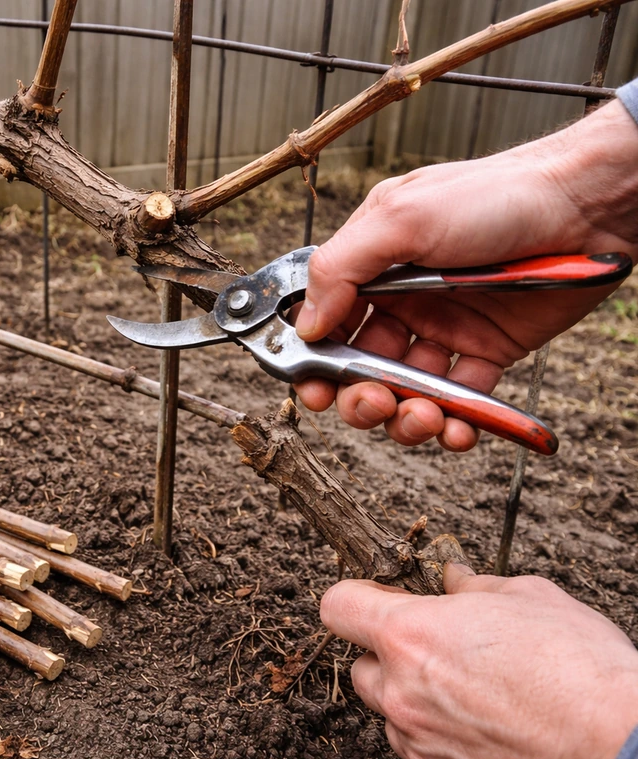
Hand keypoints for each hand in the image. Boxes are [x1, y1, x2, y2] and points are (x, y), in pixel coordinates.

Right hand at [292, 99, 637, 450]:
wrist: (585, 204)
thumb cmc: (495, 195)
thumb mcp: (402, 217)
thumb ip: (342, 268)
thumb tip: (308, 323)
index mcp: (373, 267)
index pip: (326, 323)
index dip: (314, 360)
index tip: (312, 386)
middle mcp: (402, 302)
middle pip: (359, 368)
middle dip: (358, 398)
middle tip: (372, 402)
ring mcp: (443, 330)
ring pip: (405, 391)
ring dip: (405, 417)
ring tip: (422, 416)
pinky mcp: (487, 353)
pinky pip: (459, 401)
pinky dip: (453, 424)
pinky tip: (455, 428)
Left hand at [320, 565, 637, 758]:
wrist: (620, 743)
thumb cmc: (579, 668)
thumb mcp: (526, 596)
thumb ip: (473, 586)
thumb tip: (454, 580)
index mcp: (411, 633)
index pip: (337, 605)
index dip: (357, 595)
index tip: (381, 594)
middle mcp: (403, 689)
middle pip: (358, 662)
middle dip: (385, 649)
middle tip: (433, 639)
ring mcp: (419, 736)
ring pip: (385, 707)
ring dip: (407, 691)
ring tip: (463, 681)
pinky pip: (413, 742)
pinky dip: (430, 727)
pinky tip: (474, 715)